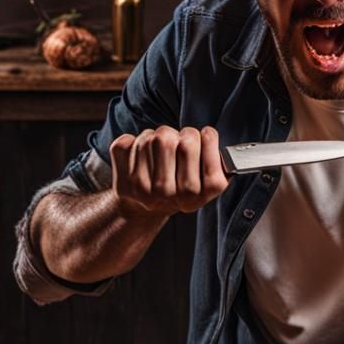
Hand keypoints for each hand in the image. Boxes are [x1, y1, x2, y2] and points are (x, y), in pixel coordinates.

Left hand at [109, 126, 228, 215]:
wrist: (145, 209)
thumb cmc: (182, 189)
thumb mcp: (209, 182)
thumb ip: (219, 163)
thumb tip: (211, 137)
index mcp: (198, 194)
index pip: (206, 141)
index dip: (206, 136)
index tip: (205, 138)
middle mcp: (171, 195)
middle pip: (180, 139)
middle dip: (183, 134)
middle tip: (182, 144)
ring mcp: (144, 189)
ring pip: (153, 136)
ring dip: (156, 137)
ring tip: (160, 153)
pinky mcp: (123, 181)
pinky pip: (128, 141)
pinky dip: (132, 141)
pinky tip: (141, 156)